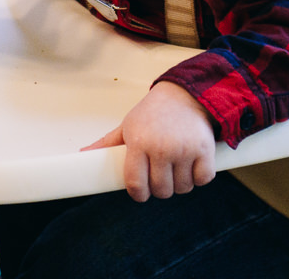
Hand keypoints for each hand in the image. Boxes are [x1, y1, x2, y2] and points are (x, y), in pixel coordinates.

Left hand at [83, 82, 216, 201]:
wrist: (185, 93)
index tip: (142, 193)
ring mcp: (184, 150)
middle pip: (161, 190)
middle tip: (160, 176)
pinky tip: (193, 165)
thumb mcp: (128, 125)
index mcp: (138, 142)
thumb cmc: (153, 112)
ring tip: (177, 168)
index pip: (135, 184)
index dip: (139, 194)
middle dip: (160, 188)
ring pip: (182, 187)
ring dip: (180, 184)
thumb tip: (83, 154)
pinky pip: (203, 179)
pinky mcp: (204, 150)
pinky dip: (199, 177)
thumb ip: (108, 143)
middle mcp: (161, 148)